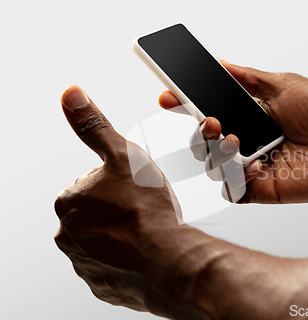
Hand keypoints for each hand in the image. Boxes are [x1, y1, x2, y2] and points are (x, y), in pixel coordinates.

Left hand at [54, 86, 183, 313]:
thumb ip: (94, 126)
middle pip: (97, 213)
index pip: (91, 185)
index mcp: (68, 202)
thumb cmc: (147, 209)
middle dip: (117, 210)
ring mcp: (83, 263)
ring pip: (105, 240)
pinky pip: (113, 266)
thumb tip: (71, 95)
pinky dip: (127, 259)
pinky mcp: (101, 284)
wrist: (167, 259)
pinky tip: (144, 252)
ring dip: (123, 235)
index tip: (134, 190)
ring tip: (147, 231)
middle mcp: (67, 235)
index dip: (118, 183)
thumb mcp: (123, 155)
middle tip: (142, 210)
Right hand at [159, 61, 307, 203]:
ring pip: (212, 165)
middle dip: (199, 131)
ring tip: (235, 140)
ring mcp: (253, 167)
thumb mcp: (282, 84)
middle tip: (211, 121)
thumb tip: (218, 64)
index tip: (167, 98)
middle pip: (204, 141)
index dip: (185, 106)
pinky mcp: (262, 190)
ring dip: (215, 151)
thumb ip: (246, 77)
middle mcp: (248, 142)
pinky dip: (233, 178)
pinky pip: (232, 190)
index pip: (209, 112)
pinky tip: (253, 165)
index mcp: (250, 117)